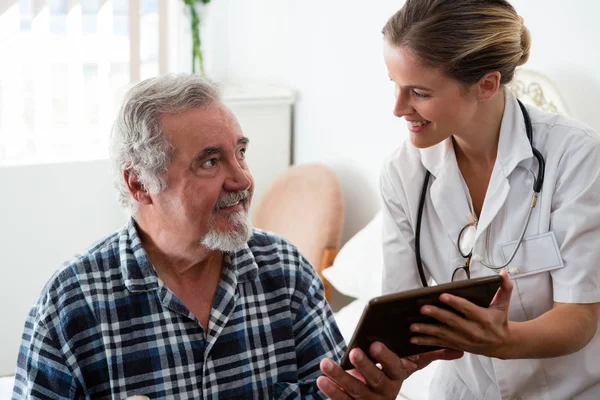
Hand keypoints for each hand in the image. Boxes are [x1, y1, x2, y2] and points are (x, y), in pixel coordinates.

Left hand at [317, 342, 462, 398]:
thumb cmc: (392, 374)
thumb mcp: (411, 365)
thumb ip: (430, 355)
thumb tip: (458, 349)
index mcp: (397, 377)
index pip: (394, 367)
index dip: (385, 357)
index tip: (375, 343)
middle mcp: (385, 391)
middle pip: (375, 380)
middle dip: (364, 366)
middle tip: (354, 351)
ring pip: (355, 391)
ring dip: (339, 377)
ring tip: (325, 364)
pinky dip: (331, 392)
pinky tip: (321, 380)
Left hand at [409, 270, 513, 357]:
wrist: (502, 344)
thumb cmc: (500, 320)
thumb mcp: (504, 304)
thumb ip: (505, 288)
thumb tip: (504, 273)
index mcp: (483, 318)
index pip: (467, 309)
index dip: (455, 302)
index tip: (442, 296)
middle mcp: (473, 330)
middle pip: (452, 321)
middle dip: (436, 315)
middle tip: (422, 308)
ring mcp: (464, 340)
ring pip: (443, 334)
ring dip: (427, 330)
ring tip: (413, 326)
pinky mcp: (458, 346)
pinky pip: (440, 344)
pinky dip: (426, 341)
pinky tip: (414, 338)